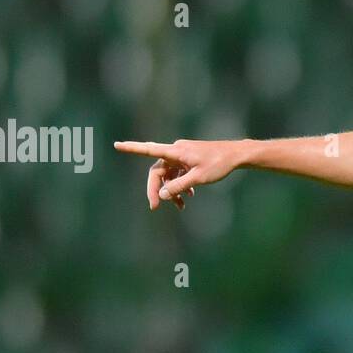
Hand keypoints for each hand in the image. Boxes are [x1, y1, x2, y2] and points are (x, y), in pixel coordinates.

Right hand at [113, 139, 247, 210]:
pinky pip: (178, 173)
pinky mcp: (188, 159)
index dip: (132, 148)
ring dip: (171, 190)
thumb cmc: (218, 164)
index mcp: (176, 152)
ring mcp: (182, 155)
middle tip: (155, 207)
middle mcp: (176, 151)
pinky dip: (180, 185)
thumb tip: (161, 194)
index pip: (149, 150)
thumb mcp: (198, 178)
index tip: (116, 145)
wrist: (235, 155)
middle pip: (158, 171)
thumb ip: (179, 186)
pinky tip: (189, 197)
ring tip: (181, 206)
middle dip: (156, 189)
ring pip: (168, 174)